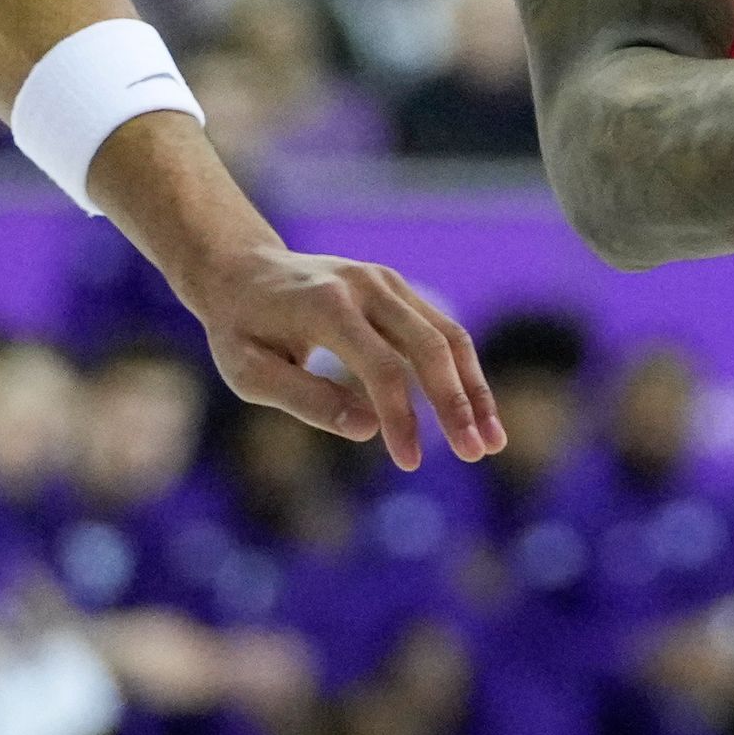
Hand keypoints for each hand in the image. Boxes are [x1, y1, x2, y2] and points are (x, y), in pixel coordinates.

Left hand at [182, 243, 501, 470]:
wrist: (242, 272)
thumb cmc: (240, 331)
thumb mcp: (249, 373)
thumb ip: (305, 399)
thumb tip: (368, 430)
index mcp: (327, 305)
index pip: (382, 367)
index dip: (402, 418)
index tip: (410, 463)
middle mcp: (365, 285)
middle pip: (429, 345)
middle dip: (457, 403)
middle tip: (477, 454)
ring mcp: (385, 281)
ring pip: (447, 335)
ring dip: (473, 388)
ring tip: (493, 440)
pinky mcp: (395, 288)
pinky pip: (440, 329)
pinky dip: (462, 371)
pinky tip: (474, 411)